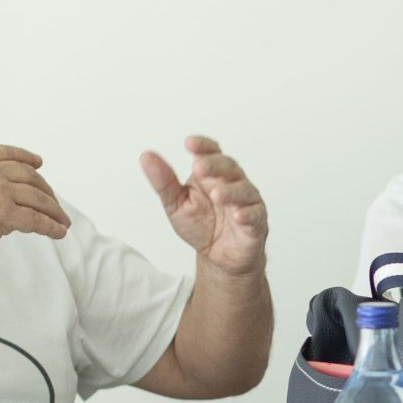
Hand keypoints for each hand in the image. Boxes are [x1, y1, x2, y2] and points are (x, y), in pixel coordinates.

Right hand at [0, 144, 68, 264]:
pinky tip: (57, 232)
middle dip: (45, 189)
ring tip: (61, 221)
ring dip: (53, 210)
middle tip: (53, 202)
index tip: (37, 162)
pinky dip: (51, 226)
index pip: (3, 153)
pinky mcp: (4, 214)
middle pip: (27, 176)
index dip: (24, 157)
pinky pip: (36, 219)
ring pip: (36, 197)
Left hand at [141, 134, 268, 277]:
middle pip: (229, 167)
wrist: (218, 259)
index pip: (211, 153)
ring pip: (244, 191)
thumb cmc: (201, 226)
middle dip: (214, 166)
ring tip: (216, 195)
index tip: (189, 143)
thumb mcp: (176, 203)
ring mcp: (247, 202)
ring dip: (230, 192)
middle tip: (198, 167)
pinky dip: (247, 215)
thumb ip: (164, 182)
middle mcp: (233, 183)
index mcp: (212, 174)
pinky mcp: (256, 223)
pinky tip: (237, 215)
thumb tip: (146, 156)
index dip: (203, 146)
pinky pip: (255, 216)